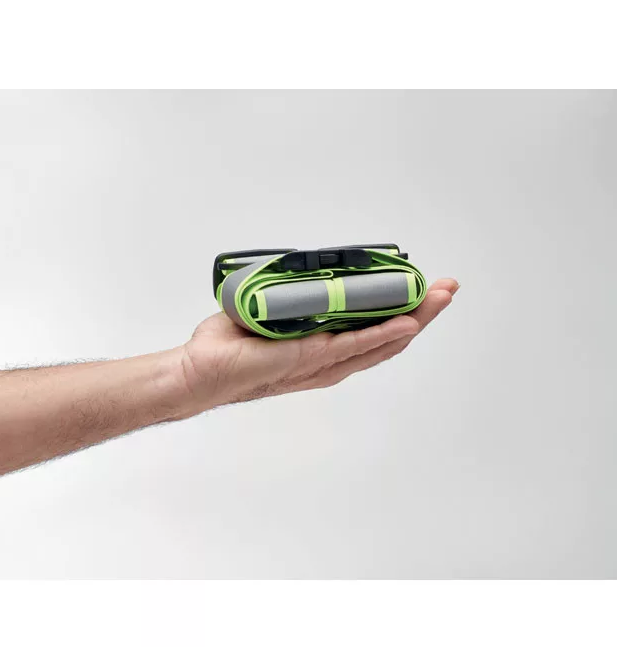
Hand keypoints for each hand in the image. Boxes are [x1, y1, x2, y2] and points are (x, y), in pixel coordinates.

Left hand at [181, 278, 458, 406]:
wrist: (200, 371)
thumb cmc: (228, 348)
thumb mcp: (268, 313)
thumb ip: (291, 299)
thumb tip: (304, 275)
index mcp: (321, 349)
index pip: (370, 331)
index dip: (400, 311)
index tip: (421, 288)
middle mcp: (329, 360)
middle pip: (387, 339)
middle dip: (422, 312)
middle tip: (446, 288)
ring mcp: (322, 363)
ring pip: (380, 342)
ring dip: (414, 318)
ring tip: (440, 296)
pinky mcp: (308, 359)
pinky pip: (353, 346)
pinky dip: (382, 333)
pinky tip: (407, 321)